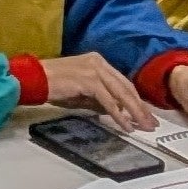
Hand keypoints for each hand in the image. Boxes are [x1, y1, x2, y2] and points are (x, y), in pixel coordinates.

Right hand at [41, 53, 158, 132]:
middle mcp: (99, 62)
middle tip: (151, 123)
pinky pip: (108, 100)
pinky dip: (118, 114)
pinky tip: (125, 125)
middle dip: (140, 107)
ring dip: (134, 112)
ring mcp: (94, 69)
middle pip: (126, 87)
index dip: (135, 99)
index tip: (145, 114)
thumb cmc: (53, 85)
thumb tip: (115, 112)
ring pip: (121, 93)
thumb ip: (98, 99)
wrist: (35, 78)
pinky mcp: (88, 80)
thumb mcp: (81, 92)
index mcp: (98, 62)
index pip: (123, 82)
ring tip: (143, 126)